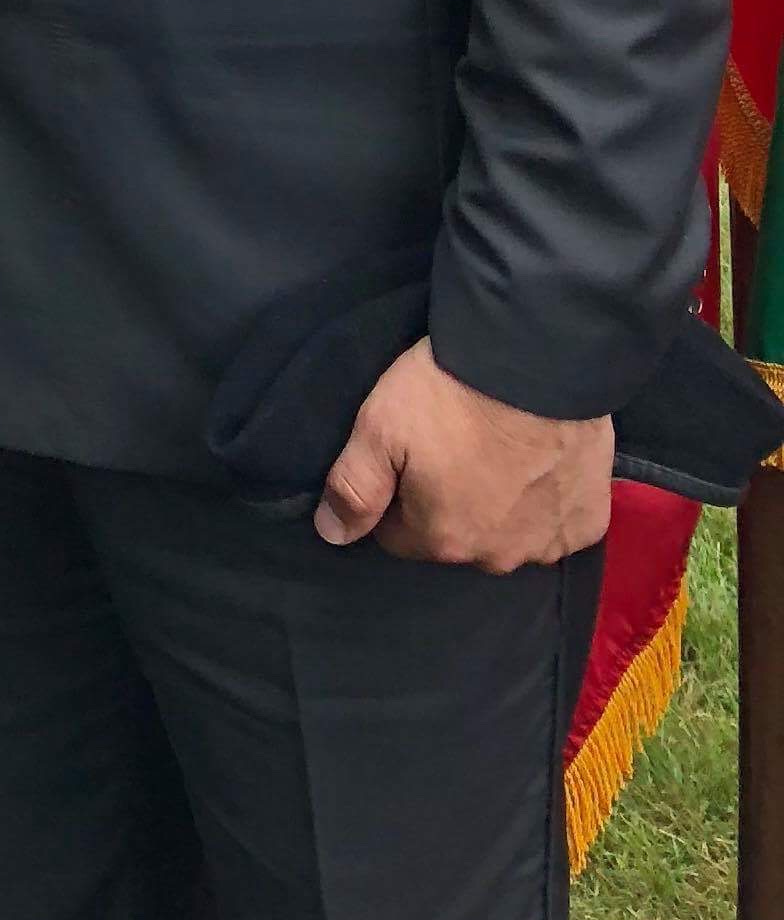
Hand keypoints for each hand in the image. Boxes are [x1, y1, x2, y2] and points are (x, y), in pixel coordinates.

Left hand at [315, 337, 613, 568]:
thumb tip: (331, 534)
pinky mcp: (588, 524)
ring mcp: (547, 545)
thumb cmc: (451, 392)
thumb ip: (353, 488)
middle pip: (455, 537)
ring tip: (497, 449)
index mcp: (442, 540)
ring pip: (507, 534)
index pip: (397, 535)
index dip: (395, 495)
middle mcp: (497, 558)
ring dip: (500, 505)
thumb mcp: (380, 427)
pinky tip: (539, 461)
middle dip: (448, 502)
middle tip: (454, 443)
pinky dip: (546, 501)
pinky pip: (555, 524)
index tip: (407, 454)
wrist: (539, 361)